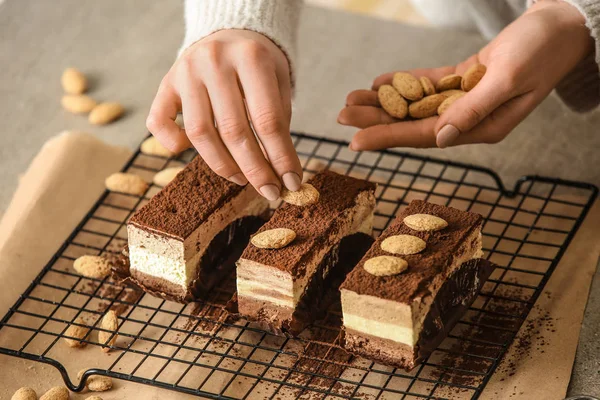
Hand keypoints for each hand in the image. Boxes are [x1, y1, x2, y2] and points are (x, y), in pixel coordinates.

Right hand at [146, 29, 301, 199]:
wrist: (229, 31)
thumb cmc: (258, 65)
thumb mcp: (279, 82)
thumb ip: (279, 122)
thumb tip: (284, 174)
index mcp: (251, 57)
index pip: (268, 120)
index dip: (281, 157)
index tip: (290, 183)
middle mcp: (214, 61)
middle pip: (234, 131)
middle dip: (255, 170)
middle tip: (270, 191)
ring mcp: (186, 72)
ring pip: (200, 133)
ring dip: (223, 165)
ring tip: (242, 179)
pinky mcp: (166, 83)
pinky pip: (159, 122)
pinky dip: (172, 144)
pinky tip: (190, 152)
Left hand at [338, 1, 592, 149]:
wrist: (560, 27)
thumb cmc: (541, 52)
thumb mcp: (509, 79)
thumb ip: (474, 109)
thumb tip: (440, 138)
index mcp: (481, 128)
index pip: (424, 136)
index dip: (387, 137)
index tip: (355, 141)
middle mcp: (468, 119)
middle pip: (412, 123)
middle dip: (375, 120)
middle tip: (341, 116)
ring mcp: (464, 99)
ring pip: (414, 104)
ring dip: (383, 103)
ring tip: (351, 100)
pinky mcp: (463, 80)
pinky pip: (426, 84)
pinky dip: (403, 83)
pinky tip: (379, 84)